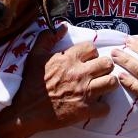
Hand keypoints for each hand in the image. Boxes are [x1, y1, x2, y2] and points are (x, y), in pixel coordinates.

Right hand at [2, 26, 118, 137]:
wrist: (25, 111)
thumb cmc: (30, 83)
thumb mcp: (35, 56)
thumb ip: (47, 38)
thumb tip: (62, 27)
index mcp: (68, 59)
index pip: (93, 48)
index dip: (91, 54)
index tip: (86, 61)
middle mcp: (79, 74)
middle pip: (107, 64)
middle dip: (104, 67)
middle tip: (97, 73)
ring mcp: (84, 93)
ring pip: (112, 82)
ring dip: (108, 84)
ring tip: (100, 86)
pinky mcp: (85, 110)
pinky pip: (105, 108)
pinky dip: (102, 108)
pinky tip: (95, 106)